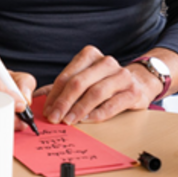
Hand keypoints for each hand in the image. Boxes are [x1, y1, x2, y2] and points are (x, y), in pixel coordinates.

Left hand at [41, 45, 156, 124]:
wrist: (140, 81)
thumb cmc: (104, 81)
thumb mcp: (83, 78)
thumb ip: (62, 87)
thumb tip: (37, 98)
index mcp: (90, 55)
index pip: (67, 76)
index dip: (54, 95)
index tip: (47, 110)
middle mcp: (106, 63)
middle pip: (79, 83)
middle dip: (63, 102)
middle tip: (54, 118)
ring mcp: (122, 76)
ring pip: (95, 93)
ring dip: (78, 109)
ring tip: (68, 121)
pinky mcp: (133, 92)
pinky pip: (112, 105)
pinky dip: (96, 114)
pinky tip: (86, 120)